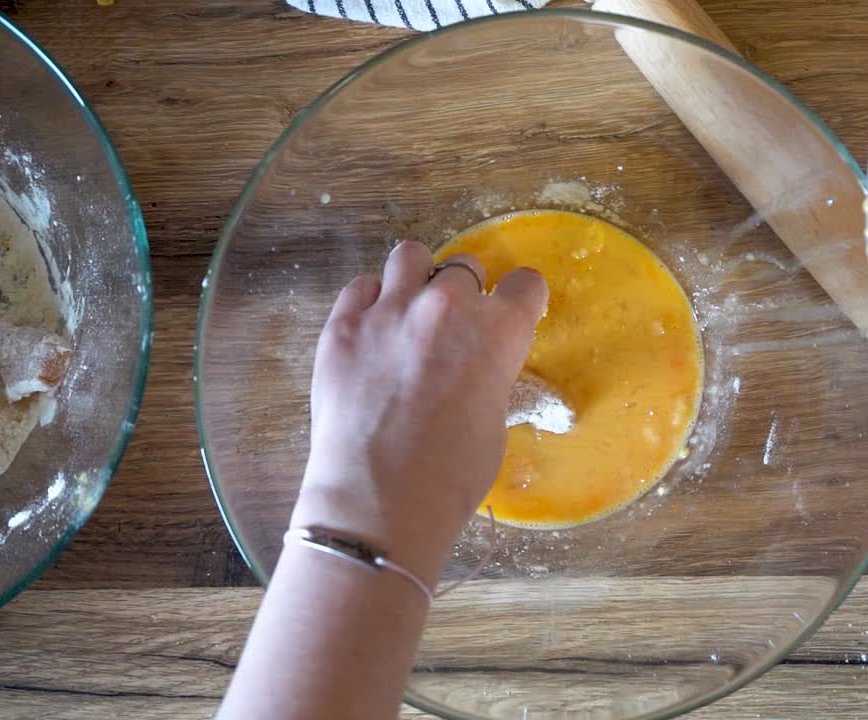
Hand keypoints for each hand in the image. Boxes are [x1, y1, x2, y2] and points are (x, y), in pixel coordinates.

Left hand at [291, 241, 547, 582]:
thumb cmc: (450, 476)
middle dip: (465, 294)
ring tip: (410, 313)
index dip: (519, 300)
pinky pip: (361, 287)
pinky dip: (371, 303)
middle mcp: (446, 305)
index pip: (525, 283)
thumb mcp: (493, 420)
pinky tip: (372, 335)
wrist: (378, 501)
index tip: (510, 312)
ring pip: (410, 256)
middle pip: (465, 267)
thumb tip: (474, 365)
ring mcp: (389, 310)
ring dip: (417, 279)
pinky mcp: (342, 324)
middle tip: (452, 330)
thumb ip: (488, 373)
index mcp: (498, 331)